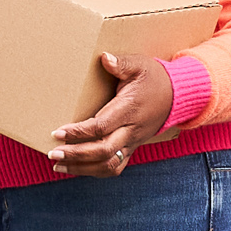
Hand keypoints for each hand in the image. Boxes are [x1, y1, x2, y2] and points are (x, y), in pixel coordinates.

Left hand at [46, 53, 182, 180]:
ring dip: (82, 168)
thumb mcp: (140, 65)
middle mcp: (131, 130)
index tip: (57, 132)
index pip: (101, 127)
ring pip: (108, 165)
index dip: (78, 132)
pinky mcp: (132, 148)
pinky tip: (75, 168)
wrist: (176, 97)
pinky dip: (94, 171)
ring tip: (58, 164)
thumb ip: (121, 63)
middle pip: (103, 151)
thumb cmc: (154, 79)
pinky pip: (114, 167)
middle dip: (76, 155)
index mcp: (129, 110)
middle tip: (53, 153)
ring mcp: (132, 142)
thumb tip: (104, 58)